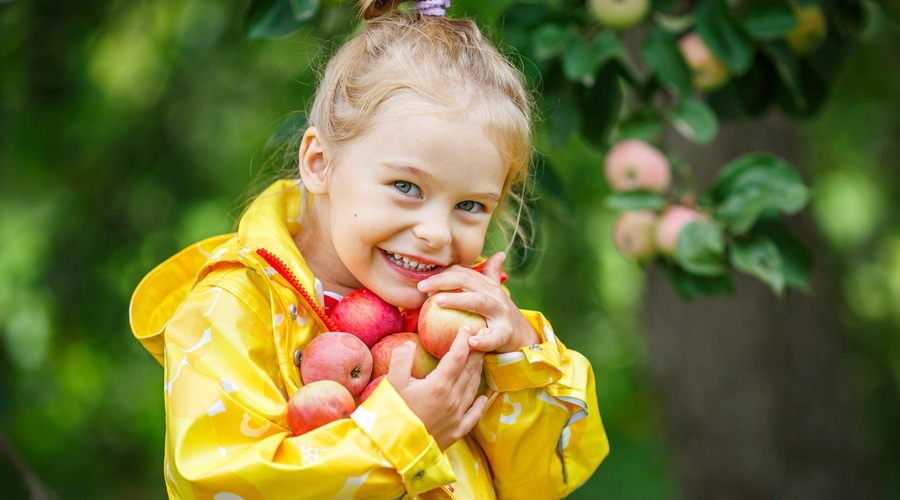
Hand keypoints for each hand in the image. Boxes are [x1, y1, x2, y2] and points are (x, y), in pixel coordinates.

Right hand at [387, 326, 486, 450]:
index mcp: (439, 384)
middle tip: (480, 339)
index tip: (467, 328)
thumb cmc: (392, 414)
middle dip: (475, 353)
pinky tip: (483, 398)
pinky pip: (473, 415)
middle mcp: (453, 399)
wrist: (394, 450)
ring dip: (477, 372)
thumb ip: (401, 359)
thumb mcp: (392, 383)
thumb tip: (411, 343)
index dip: (463, 340)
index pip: (457, 356)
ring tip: (480, 361)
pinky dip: (479, 404)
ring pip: (472, 389)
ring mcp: (456, 416)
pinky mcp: (455, 432)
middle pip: (469, 371)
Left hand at [417, 252, 538, 353]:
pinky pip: (494, 336)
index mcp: (487, 286)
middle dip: (443, 281)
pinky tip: (470, 341)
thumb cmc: (499, 313)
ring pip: (479, 302)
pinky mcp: (506, 332)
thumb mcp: (494, 292)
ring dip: (458, 300)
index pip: (462, 273)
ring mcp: (501, 312)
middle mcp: (494, 295)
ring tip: (438, 302)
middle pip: (467, 281)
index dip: (442, 274)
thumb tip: (499, 254)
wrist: (522, 334)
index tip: (423, 283)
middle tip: (421, 287)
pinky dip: (484, 340)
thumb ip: (491, 273)